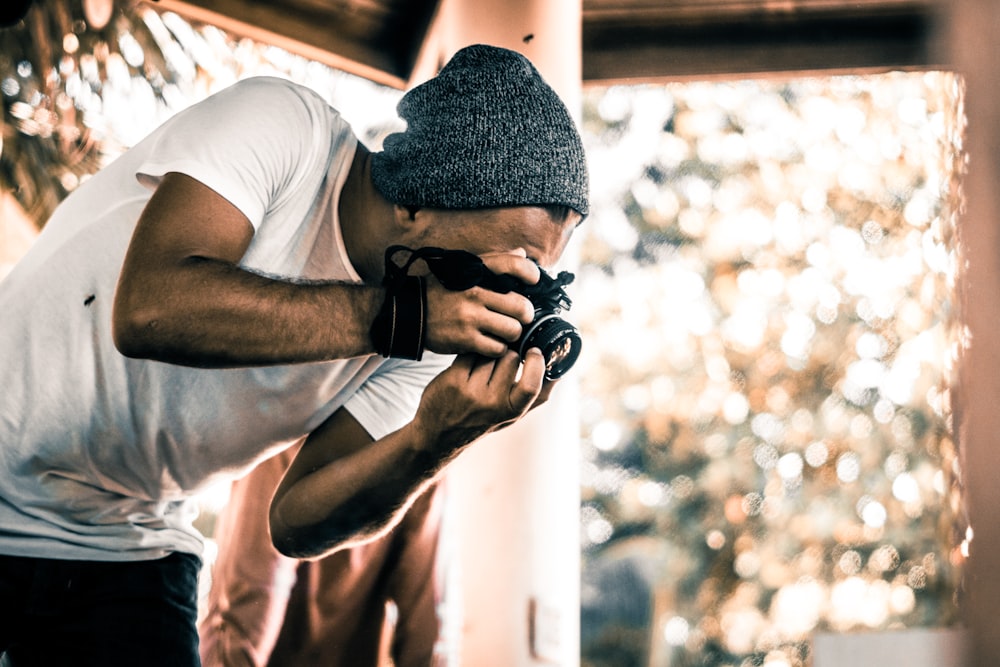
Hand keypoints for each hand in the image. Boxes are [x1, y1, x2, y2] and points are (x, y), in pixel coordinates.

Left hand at [412, 348, 554, 455]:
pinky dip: (470, 354)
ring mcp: (472, 392)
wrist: (438, 435)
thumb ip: (537, 397)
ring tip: (482, 363)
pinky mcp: (453, 381)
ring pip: (490, 352)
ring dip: (488, 352)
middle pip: (510, 358)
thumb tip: (560, 371)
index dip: (535, 363)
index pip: (532, 385)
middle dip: (507, 352)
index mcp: (512, 411)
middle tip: (500, 358)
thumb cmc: (482, 421)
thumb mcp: (513, 416)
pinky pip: (469, 353)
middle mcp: (493, 403)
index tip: (534, 352)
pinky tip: (467, 363)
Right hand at [423, 249, 541, 356]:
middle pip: (522, 307)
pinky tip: (489, 343)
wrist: (409, 313)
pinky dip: (497, 349)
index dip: (532, 274)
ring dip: (511, 334)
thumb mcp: (464, 270)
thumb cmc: (442, 292)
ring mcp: (471, 317)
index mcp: (476, 272)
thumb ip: (495, 261)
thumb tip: (523, 253)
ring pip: (513, 330)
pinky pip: (497, 348)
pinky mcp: (466, 339)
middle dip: (525, 315)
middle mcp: (476, 292)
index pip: (514, 265)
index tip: (533, 283)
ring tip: (501, 333)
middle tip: (517, 318)